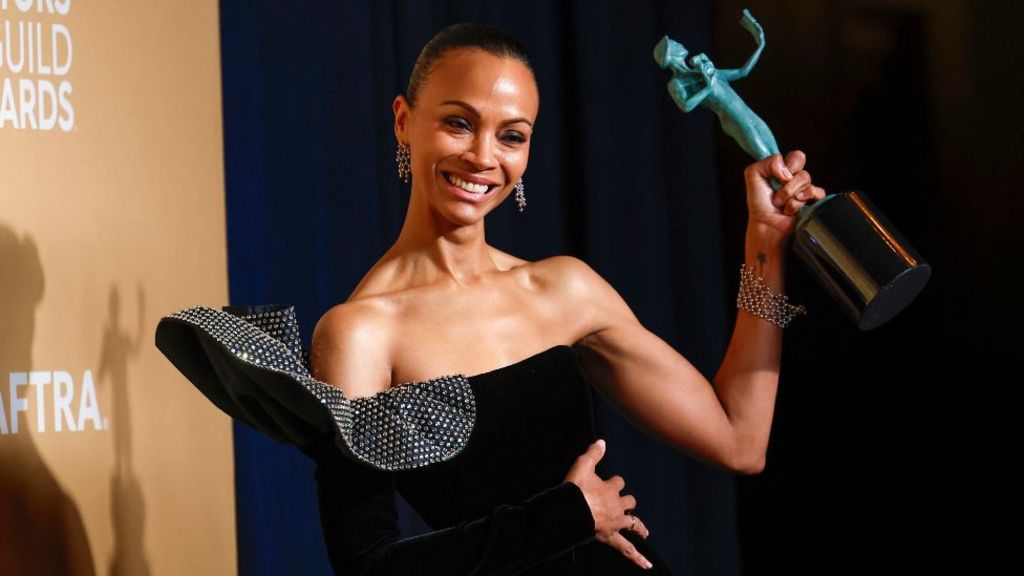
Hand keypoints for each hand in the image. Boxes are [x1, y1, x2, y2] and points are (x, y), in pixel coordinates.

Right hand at [564, 439, 652, 569]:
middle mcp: (617, 505)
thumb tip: (602, 441)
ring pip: (633, 523)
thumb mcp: (582, 465)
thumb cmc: (575, 489)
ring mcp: (616, 522)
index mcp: (610, 488)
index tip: (610, 482)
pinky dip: (638, 558)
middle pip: (629, 501)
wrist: (571, 511)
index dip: (615, 482)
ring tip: (645, 531)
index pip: (619, 482)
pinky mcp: (612, 537)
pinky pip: (627, 550)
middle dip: (627, 502)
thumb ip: (593, 453)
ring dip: (639, 526)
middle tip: (624, 504)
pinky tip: (647, 566)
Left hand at [744, 150, 825, 243]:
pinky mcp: (814, 201)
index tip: (777, 176)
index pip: (795, 156)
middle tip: (779, 188)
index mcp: (784, 169)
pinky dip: (799, 201)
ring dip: (788, 193)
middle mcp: (796, 177)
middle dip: (787, 177)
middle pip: (801, 161)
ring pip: (805, 178)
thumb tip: (786, 170)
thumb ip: (767, 162)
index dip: (786, 164)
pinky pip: (817, 192)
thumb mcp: (753, 175)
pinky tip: (791, 209)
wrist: (766, 224)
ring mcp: (806, 189)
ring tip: (781, 204)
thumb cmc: (759, 203)